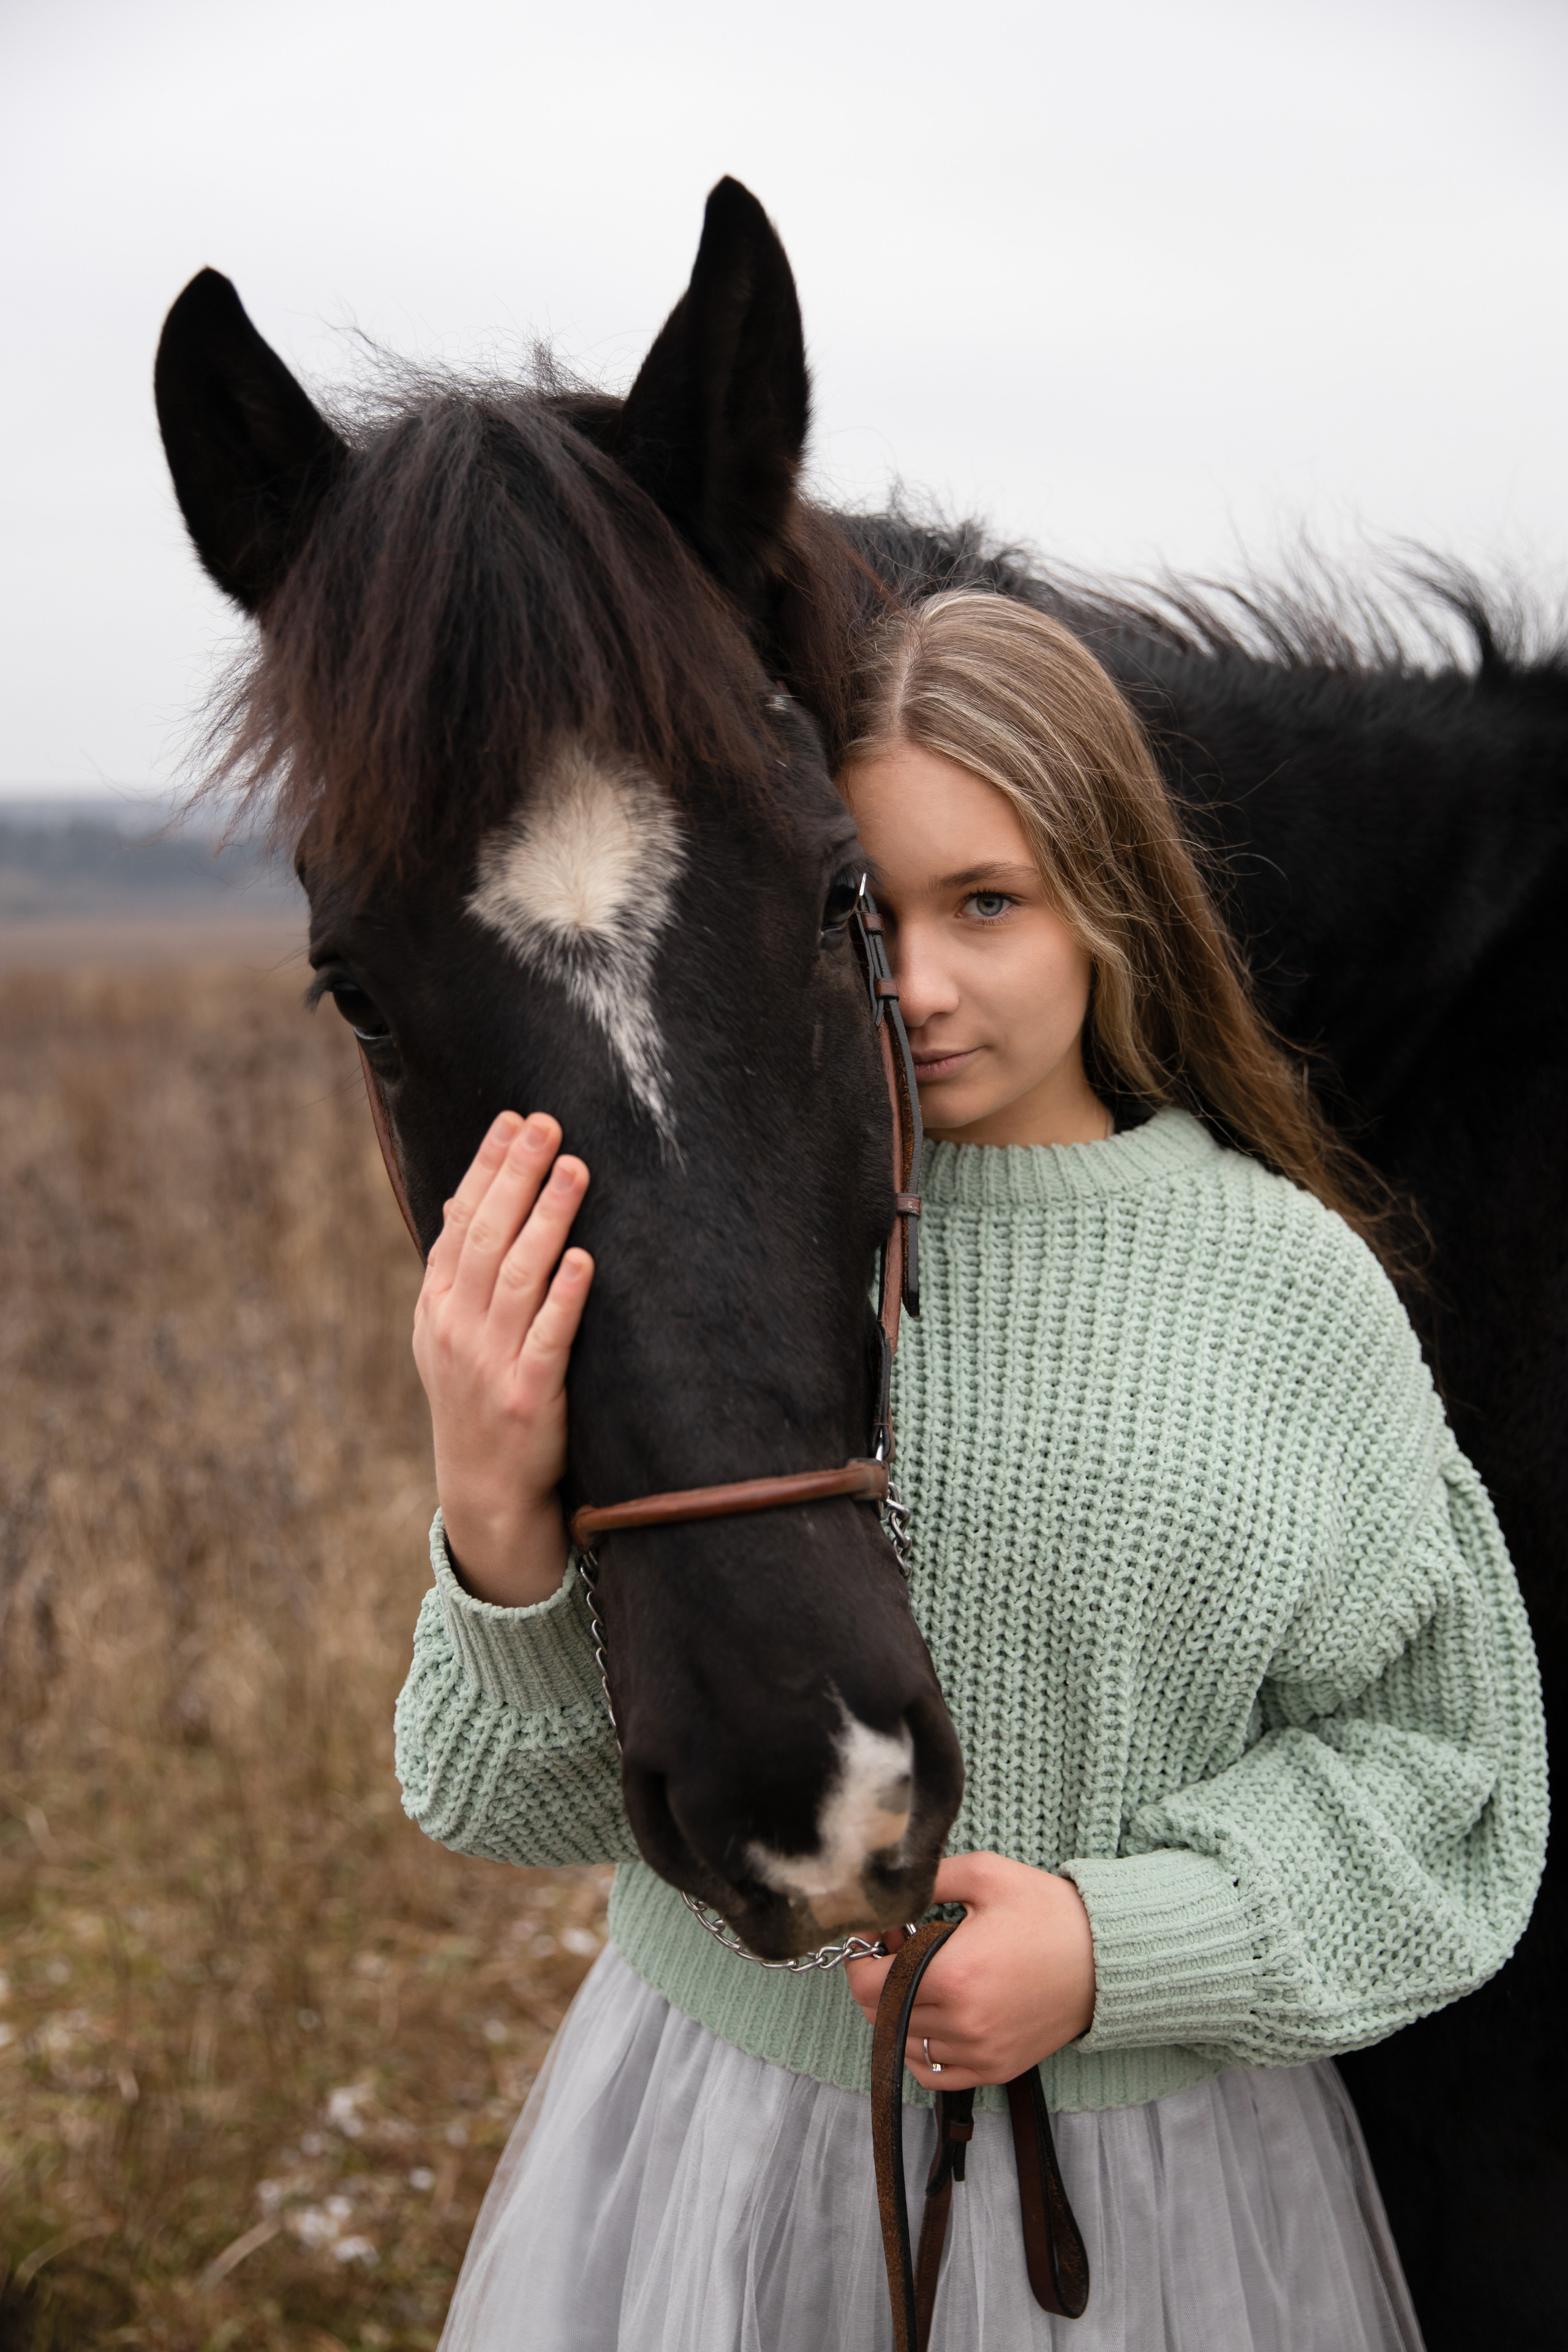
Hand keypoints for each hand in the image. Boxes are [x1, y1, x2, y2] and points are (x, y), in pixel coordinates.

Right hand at [412, 1110, 593, 1606]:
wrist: (484, 1490)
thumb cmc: (475, 1396)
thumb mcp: (448, 1333)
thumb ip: (460, 1270)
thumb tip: (472, 1194)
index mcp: (438, 1306)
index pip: (460, 1222)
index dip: (485, 1168)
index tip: (513, 1120)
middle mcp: (459, 1328)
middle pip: (489, 1238)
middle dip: (518, 1176)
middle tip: (549, 1125)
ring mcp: (491, 1363)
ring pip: (519, 1277)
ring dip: (547, 1218)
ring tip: (575, 1169)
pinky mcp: (530, 1397)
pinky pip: (548, 1339)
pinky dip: (564, 1298)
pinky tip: (582, 1259)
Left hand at [844, 1852, 1094, 2089]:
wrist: (1105, 1958)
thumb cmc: (1047, 1912)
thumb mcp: (986, 1874)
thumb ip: (930, 1878)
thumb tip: (887, 1890)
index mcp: (953, 1975)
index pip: (868, 1985)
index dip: (860, 1956)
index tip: (878, 1932)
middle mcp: (962, 2022)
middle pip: (879, 2014)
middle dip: (877, 1977)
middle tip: (900, 1944)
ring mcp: (979, 2052)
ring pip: (903, 2043)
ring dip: (897, 2010)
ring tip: (921, 1974)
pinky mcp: (995, 2068)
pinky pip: (932, 2072)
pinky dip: (920, 2048)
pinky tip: (934, 2013)